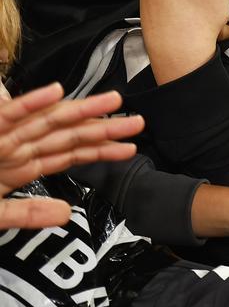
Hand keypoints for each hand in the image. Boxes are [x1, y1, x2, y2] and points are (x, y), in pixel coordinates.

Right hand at [1, 84, 141, 228]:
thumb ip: (27, 213)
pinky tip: (56, 92)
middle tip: (137, 122)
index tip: (130, 148)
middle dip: (104, 128)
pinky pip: (10, 114)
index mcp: (24, 165)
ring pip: (48, 120)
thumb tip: (65, 214)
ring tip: (113, 101)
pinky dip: (31, 103)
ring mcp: (3, 137)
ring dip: (81, 109)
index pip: (71, 156)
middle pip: (69, 135)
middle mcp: (19, 147)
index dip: (101, 150)